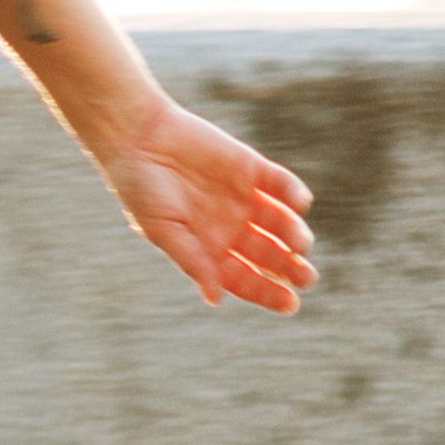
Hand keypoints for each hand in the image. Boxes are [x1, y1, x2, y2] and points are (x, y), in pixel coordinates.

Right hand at [91, 101, 318, 312]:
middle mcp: (229, 227)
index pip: (244, 277)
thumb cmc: (141, 190)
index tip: (290, 304)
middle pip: (269, 255)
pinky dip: (294, 194)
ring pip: (281, 224)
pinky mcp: (251, 169)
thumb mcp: (163, 231)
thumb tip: (215, 299)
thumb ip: (192, 261)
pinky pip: (281, 185)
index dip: (267, 292)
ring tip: (300, 245)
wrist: (138, 140)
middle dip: (290, 269)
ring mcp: (243, 198)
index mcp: (207, 248)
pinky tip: (299, 205)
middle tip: (306, 278)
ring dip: (295, 236)